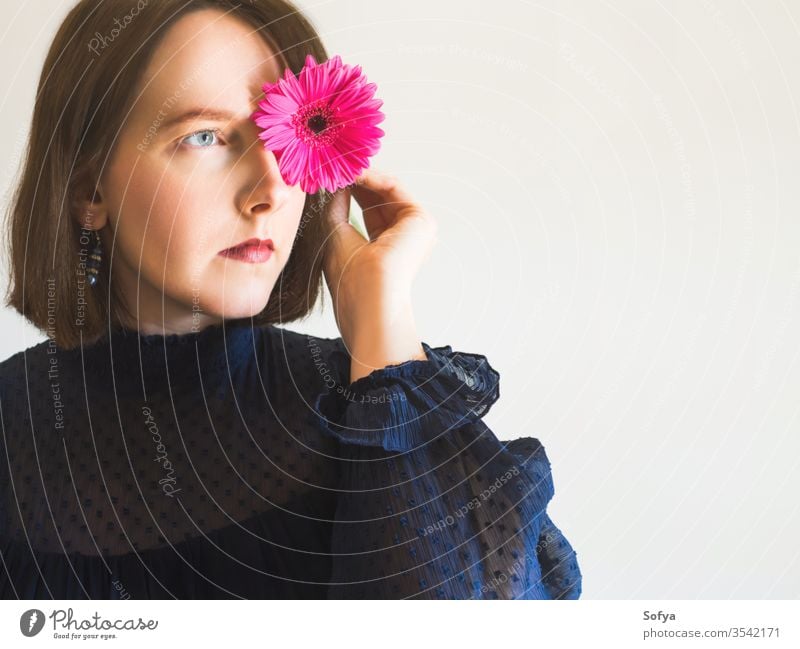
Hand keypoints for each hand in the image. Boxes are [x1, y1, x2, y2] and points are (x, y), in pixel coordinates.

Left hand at [322, 168, 437, 382]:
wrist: (370, 297)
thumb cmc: (351, 279)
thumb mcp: (336, 235)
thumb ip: (337, 208)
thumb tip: (334, 185)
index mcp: (388, 249)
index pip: (369, 212)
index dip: (350, 192)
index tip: (330, 176)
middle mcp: (405, 240)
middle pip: (379, 199)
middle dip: (357, 181)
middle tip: (334, 163)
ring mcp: (416, 230)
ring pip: (386, 191)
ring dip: (362, 176)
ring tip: (339, 165)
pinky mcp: (421, 220)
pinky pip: (394, 189)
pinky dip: (372, 178)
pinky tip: (353, 173)